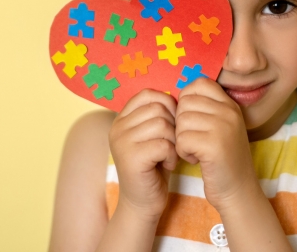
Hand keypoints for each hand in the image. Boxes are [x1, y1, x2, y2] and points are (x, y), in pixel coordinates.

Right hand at [109, 89, 178, 219]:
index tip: (173, 123)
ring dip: (174, 141)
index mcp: (122, 118)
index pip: (148, 94)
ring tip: (169, 154)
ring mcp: (122, 142)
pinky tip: (167, 164)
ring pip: (162, 125)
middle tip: (173, 143)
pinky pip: (163, 145)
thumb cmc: (153, 166)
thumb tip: (179, 96)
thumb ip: (158, 115)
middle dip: (173, 125)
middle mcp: (118, 127)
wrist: (142, 202)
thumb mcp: (152, 135)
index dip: (167, 104)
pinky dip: (172, 155)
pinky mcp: (131, 158)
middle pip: (157, 108)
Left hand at [175, 78, 254, 210]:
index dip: (186, 100)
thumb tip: (175, 96)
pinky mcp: (214, 146)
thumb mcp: (220, 126)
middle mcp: (229, 112)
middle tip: (193, 139)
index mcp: (230, 104)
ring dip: (181, 139)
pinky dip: (183, 152)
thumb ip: (205, 108)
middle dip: (181, 123)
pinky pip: (182, 140)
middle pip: (185, 103)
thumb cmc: (222, 158)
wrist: (238, 190)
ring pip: (181, 121)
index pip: (199, 83)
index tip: (190, 119)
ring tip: (195, 150)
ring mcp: (223, 127)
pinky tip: (195, 159)